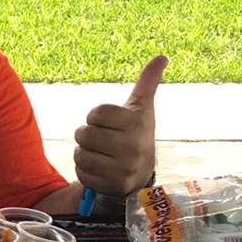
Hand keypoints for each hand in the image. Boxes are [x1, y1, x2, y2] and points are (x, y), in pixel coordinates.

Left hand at [73, 56, 167, 196]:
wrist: (140, 172)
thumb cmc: (135, 134)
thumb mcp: (141, 108)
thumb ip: (147, 83)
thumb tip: (161, 57)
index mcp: (138, 123)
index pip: (95, 113)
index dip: (96, 117)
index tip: (109, 123)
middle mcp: (133, 146)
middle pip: (84, 134)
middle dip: (88, 135)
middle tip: (103, 140)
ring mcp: (123, 168)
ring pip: (80, 153)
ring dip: (84, 153)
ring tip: (101, 154)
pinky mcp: (111, 184)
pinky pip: (80, 172)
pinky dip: (85, 170)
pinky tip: (100, 169)